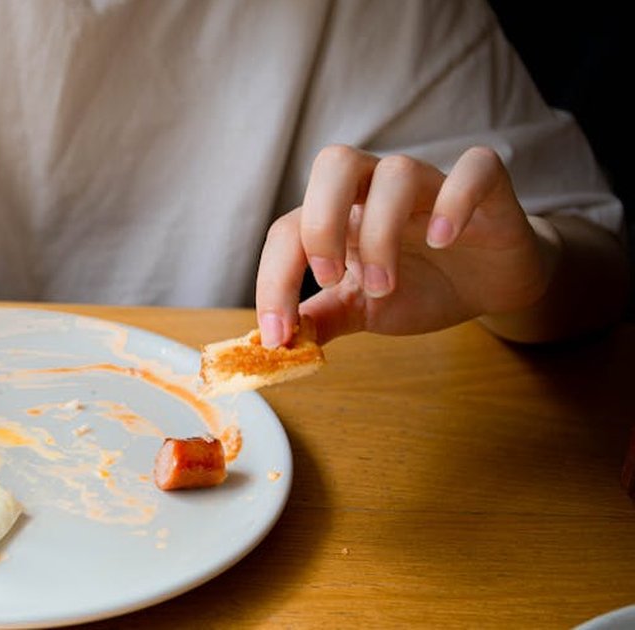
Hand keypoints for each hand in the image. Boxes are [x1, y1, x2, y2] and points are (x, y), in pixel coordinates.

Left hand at [255, 144, 555, 346]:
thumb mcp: (363, 310)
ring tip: (383, 287)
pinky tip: (443, 239)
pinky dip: (456, 201)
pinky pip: (474, 168)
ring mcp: (431, 183)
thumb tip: (277, 345)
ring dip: (381, 232)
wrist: (491, 285)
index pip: (290, 229)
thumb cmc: (421, 287)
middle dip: (321, 226)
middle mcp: (378, 189)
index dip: (274, 280)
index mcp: (340, 214)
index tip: (277, 334)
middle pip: (334, 165)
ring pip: (396, 171)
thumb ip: (321, 319)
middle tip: (329, 281)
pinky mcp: (486, 188)